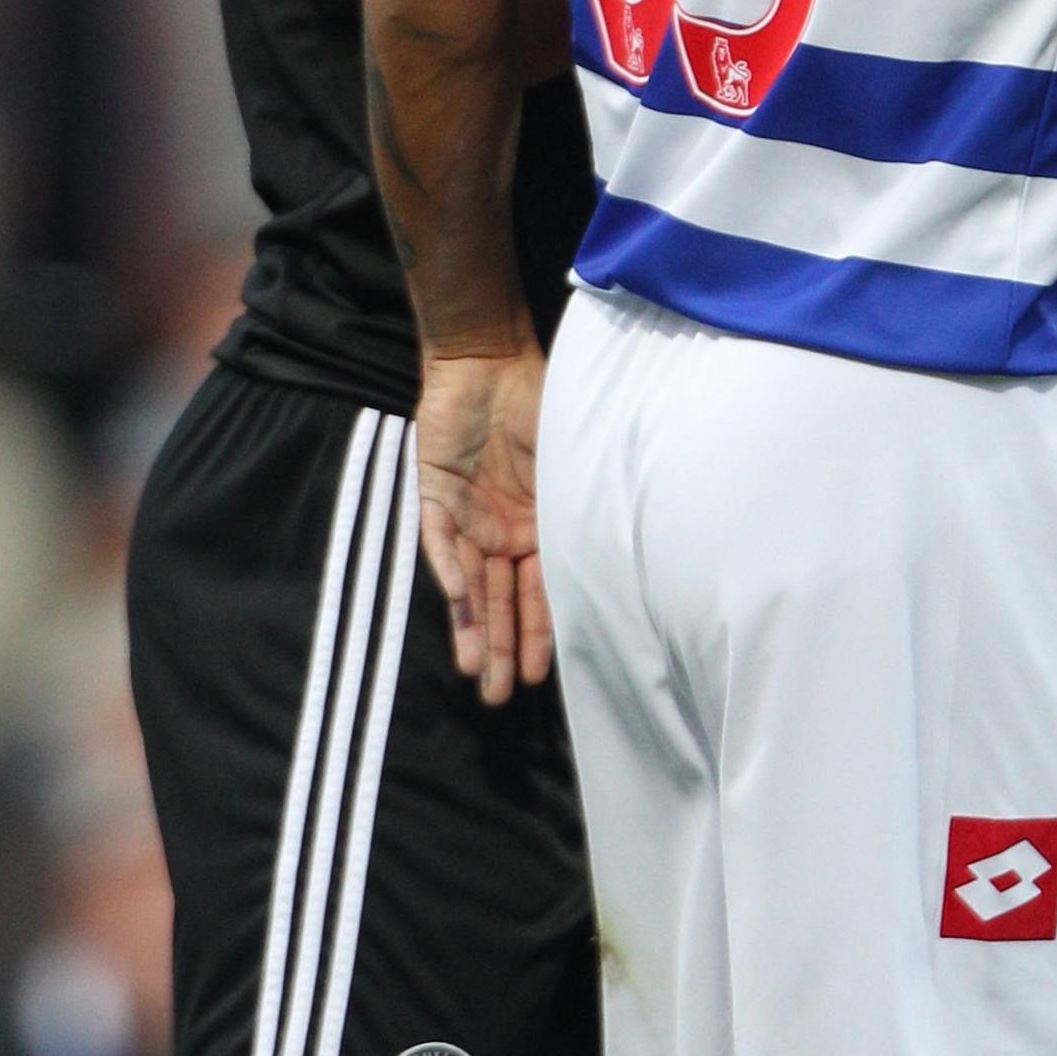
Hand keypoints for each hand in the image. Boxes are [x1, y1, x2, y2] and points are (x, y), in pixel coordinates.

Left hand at [415, 345, 553, 704]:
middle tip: (500, 695)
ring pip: (471, 586)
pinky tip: (459, 614)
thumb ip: (580, 503)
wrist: (488, 360)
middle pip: (503, 599)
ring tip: (475, 675)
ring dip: (474, 629)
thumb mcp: (571, 459)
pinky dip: (451, 579)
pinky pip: (440, 547)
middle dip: (503, 647)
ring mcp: (470, 518)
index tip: (540, 675)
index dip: (541, 631)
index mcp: (541, 524)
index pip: (541, 590)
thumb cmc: (539, 401)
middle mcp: (505, 530)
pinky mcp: (434, 500)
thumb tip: (622, 548)